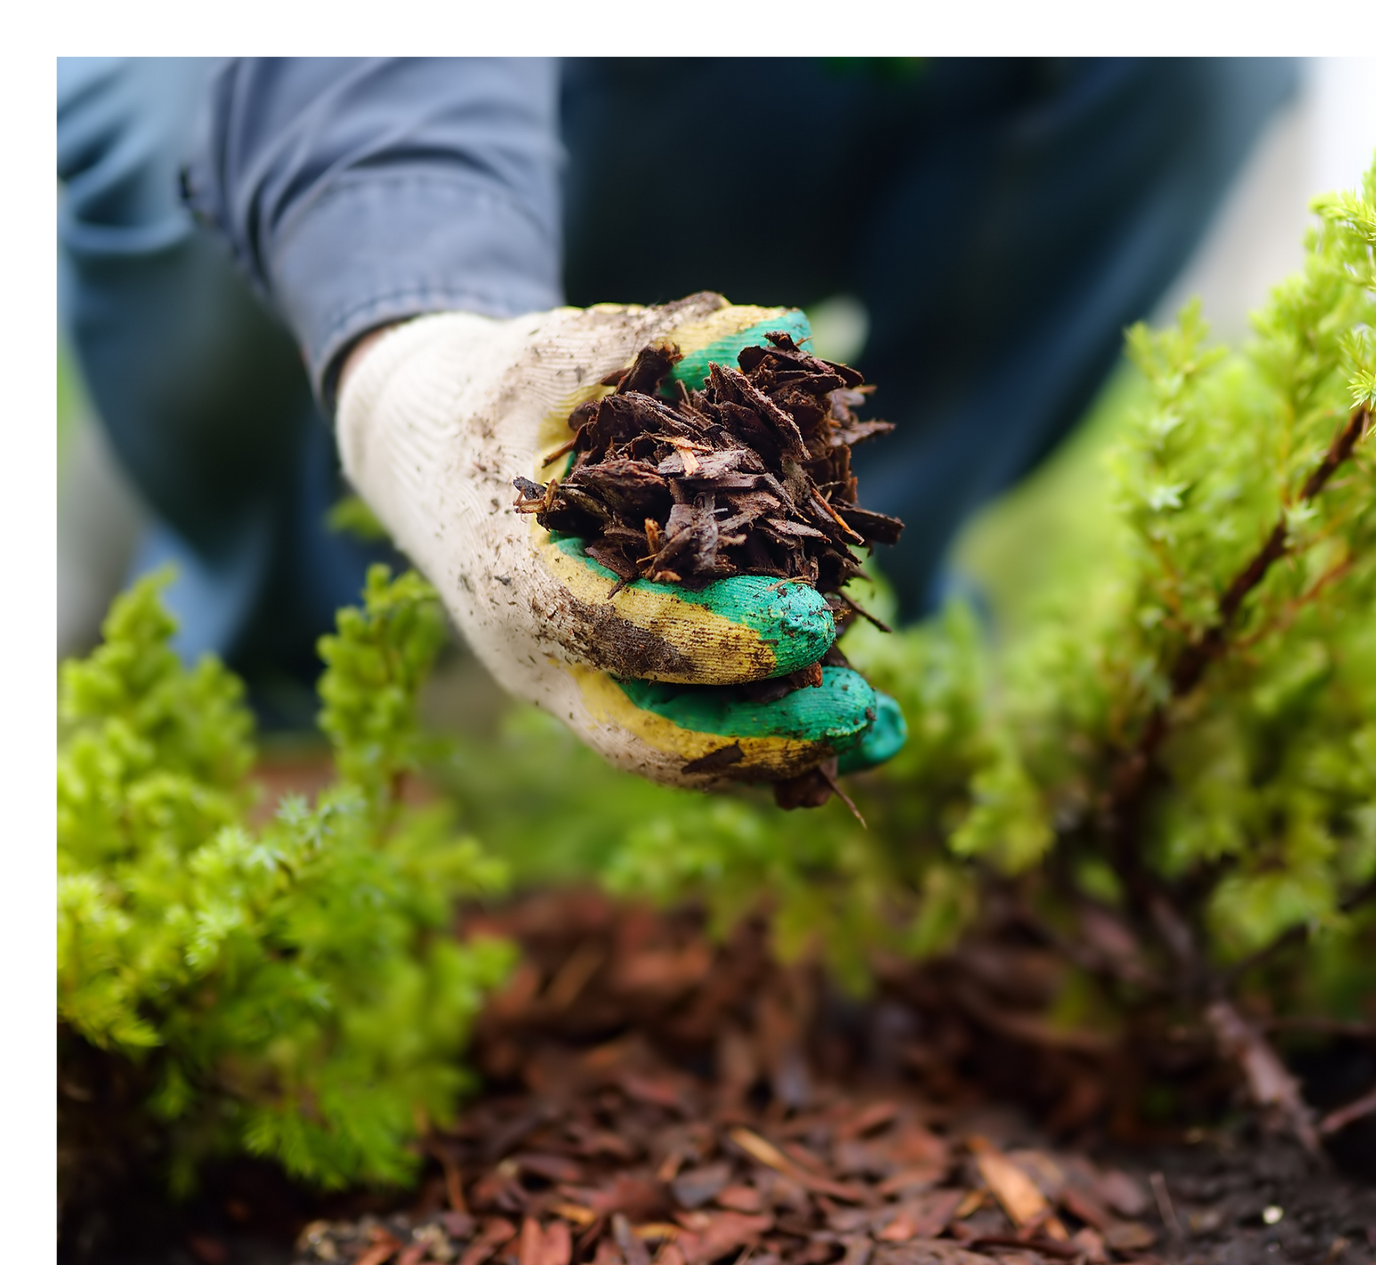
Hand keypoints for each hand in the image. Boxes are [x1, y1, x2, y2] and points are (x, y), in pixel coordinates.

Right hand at [335, 293, 903, 788]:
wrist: (423, 456)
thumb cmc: (498, 396)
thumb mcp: (562, 352)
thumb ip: (664, 343)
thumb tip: (784, 329)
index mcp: (514, 573)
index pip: (620, 628)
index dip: (721, 636)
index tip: (816, 621)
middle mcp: (534, 655)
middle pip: (648, 734)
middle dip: (759, 734)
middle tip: (861, 710)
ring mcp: (565, 687)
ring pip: (671, 753)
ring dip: (778, 753)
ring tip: (881, 733)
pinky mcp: (599, 692)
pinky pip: (682, 737)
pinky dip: (763, 741)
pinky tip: (846, 728)